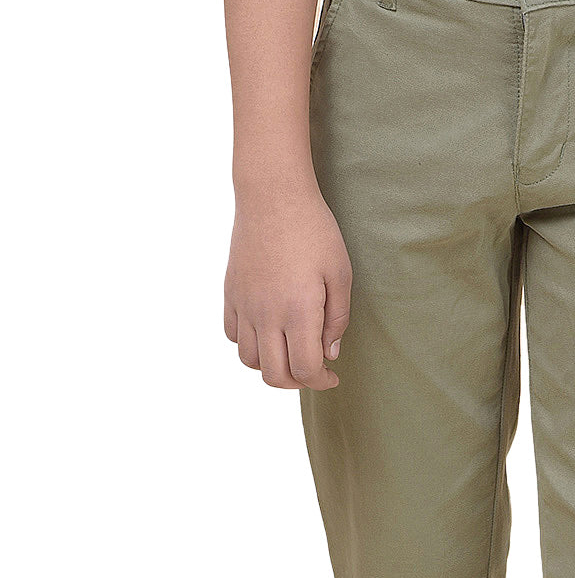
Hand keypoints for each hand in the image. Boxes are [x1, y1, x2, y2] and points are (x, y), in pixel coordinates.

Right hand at [224, 185, 351, 389]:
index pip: (305, 370)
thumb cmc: (314, 231)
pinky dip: (250, 344)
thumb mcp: (341, 274)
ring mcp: (244, 305)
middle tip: (313, 370)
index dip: (321, 382)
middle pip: (274, 376)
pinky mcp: (230, 293)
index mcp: (299, 311)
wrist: (272, 195)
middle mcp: (267, 314)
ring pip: (249, 361)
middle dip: (297, 382)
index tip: (332, 375)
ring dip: (271, 365)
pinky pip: (233, 336)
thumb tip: (329, 354)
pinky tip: (268, 331)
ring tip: (289, 351)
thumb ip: (337, 320)